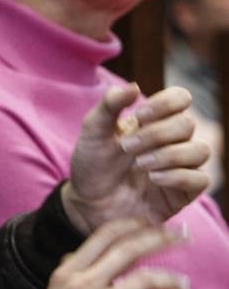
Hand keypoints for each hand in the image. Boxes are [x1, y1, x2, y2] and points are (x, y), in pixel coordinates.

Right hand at [18, 218, 191, 288]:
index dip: (132, 224)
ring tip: (184, 283)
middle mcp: (81, 284)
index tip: (152, 223)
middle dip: (160, 238)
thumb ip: (69, 275)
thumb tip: (78, 255)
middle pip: (128, 249)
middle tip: (182, 235)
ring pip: (146, 279)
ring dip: (173, 278)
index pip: (103, 236)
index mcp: (66, 273)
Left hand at [64, 84, 209, 233]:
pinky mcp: (184, 193)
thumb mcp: (93, 131)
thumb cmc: (92, 164)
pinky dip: (178, 176)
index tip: (140, 115)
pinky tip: (153, 179)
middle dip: (158, 134)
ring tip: (140, 164)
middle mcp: (172, 141)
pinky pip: (201, 179)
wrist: (87, 202)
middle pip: (188, 124)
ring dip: (168, 155)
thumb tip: (133, 85)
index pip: (180, 98)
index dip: (167, 102)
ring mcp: (180, 167)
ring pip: (200, 150)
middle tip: (127, 147)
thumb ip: (110, 105)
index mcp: (153, 121)